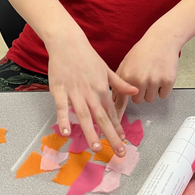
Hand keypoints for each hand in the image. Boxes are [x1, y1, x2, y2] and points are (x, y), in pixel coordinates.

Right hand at [47, 33, 138, 155]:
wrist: (68, 42)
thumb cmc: (87, 56)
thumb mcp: (106, 69)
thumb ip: (120, 84)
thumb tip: (134, 92)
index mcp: (102, 88)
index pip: (112, 112)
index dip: (117, 128)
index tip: (123, 142)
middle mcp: (90, 93)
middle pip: (101, 118)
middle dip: (111, 136)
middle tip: (118, 152)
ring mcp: (75, 92)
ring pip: (84, 116)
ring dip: (90, 132)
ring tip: (96, 147)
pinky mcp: (60, 90)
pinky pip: (62, 107)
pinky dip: (64, 119)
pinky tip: (67, 132)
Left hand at [113, 31, 178, 119]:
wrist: (162, 40)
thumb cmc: (143, 51)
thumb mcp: (126, 63)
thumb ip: (119, 81)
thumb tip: (112, 99)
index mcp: (126, 76)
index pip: (120, 100)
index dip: (117, 116)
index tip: (115, 128)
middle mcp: (139, 80)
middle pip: (138, 101)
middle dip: (141, 92)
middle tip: (144, 77)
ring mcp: (154, 81)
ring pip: (151, 99)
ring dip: (152, 90)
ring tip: (153, 73)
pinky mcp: (168, 81)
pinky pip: (163, 95)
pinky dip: (163, 88)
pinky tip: (161, 74)